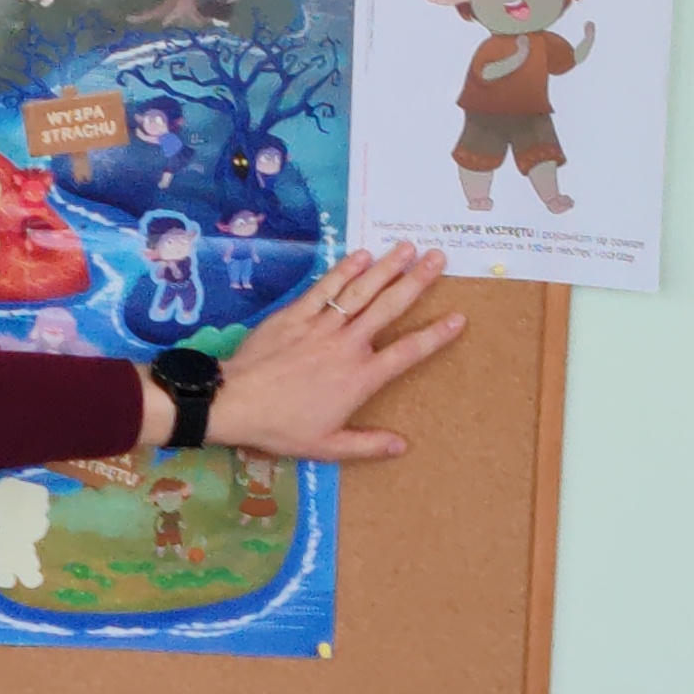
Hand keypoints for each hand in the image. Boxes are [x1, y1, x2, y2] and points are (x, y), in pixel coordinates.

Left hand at [195, 247, 464, 464]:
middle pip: (388, 308)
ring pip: (360, 291)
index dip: (435, 336)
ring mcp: (321, 327)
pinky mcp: (296, 315)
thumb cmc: (281, 428)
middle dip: (416, 281)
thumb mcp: (327, 446)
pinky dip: (344, 270)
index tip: (458, 318)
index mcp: (359, 379)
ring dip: (386, 267)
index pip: (407, 353)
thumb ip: (367, 444)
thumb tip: (402, 446)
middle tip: (438, 258)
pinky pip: (325, 288)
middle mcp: (346, 346)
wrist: (235, 403)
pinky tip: (362, 255)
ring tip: (408, 247)